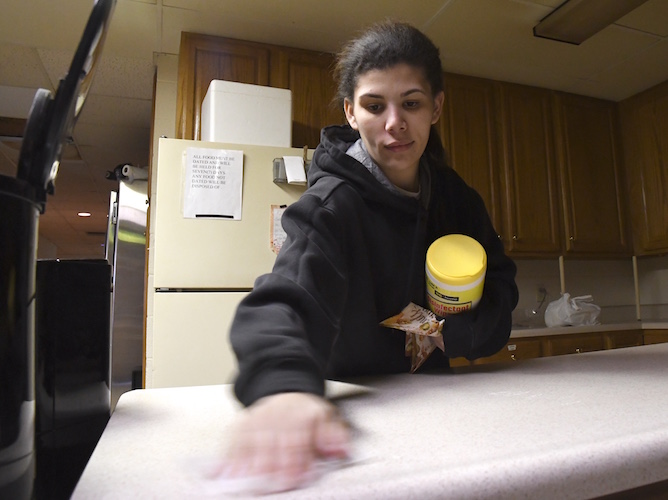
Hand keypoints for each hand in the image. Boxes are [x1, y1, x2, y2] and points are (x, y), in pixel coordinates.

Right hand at [219, 392, 349, 491]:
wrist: (285, 391)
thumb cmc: (306, 413)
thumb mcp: (327, 418)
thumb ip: (334, 437)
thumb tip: (341, 450)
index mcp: (302, 416)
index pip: (297, 441)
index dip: (295, 461)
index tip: (295, 478)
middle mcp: (278, 416)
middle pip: (273, 444)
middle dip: (271, 466)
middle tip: (270, 487)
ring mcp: (258, 419)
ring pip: (252, 443)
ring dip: (248, 465)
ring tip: (246, 483)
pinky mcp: (242, 424)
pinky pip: (234, 441)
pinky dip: (229, 458)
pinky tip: (225, 474)